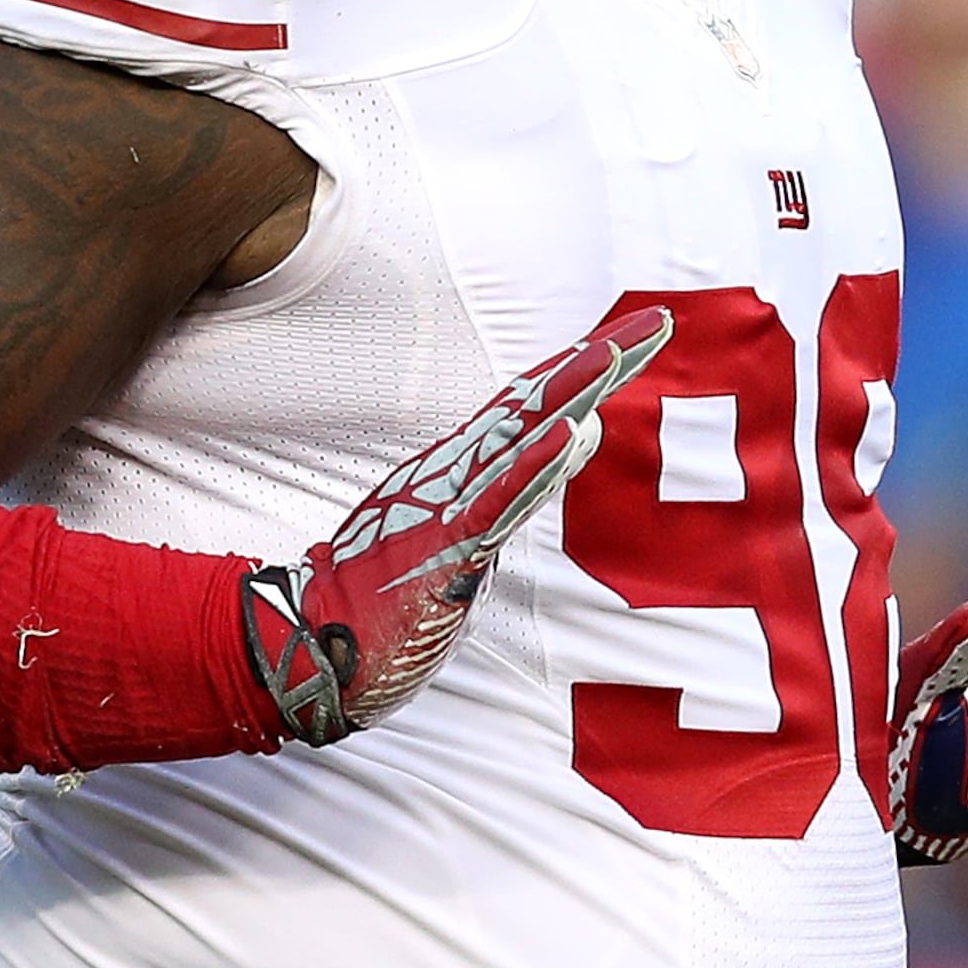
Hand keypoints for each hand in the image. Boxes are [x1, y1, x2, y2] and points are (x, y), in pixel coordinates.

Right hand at [242, 307, 669, 743]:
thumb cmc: (384, 593)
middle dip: (600, 362)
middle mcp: (458, 471)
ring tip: (613, 352)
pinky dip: (531, 467)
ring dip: (569, 395)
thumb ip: (522, 479)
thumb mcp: (469, 530)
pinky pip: (495, 502)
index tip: (647, 329)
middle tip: (659, 320)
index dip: (591, 364)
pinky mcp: (443, 548)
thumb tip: (581, 430)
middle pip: (539, 403)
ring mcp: (449, 505)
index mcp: (464, 467)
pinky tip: (566, 434)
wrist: (308, 647)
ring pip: (520, 440)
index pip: (538, 401)